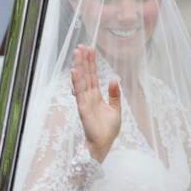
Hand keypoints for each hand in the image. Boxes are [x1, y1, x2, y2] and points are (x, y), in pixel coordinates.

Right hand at [71, 45, 120, 162]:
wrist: (104, 144)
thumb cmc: (108, 130)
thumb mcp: (116, 109)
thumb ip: (114, 95)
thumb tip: (113, 79)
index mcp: (96, 96)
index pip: (93, 76)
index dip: (91, 63)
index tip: (90, 50)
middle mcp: (88, 96)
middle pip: (86, 74)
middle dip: (84, 60)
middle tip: (82, 46)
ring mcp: (84, 101)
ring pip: (81, 80)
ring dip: (79, 66)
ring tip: (77, 53)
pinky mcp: (82, 108)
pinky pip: (79, 92)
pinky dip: (76, 81)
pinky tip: (74, 71)